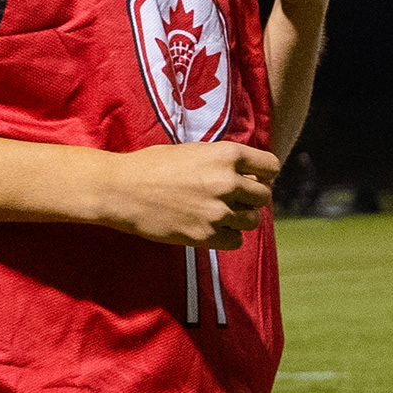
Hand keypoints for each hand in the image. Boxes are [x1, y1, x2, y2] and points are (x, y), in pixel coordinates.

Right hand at [103, 140, 280, 248]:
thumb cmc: (152, 166)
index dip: (263, 174)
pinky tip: (209, 228)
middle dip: (251, 199)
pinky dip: (226, 237)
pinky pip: (235, 241)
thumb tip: (247, 177)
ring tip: (218, 214)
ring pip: (252, 221)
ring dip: (240, 219)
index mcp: (226, 154)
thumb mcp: (193, 151)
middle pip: (264, 196)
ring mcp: (218, 210)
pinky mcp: (206, 235)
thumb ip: (222, 162)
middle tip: (232, 200)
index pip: (271, 167)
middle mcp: (227, 181)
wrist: (121, 190)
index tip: (252, 179)